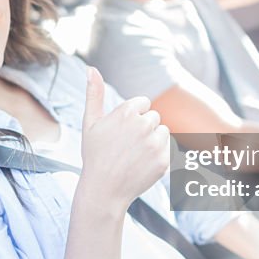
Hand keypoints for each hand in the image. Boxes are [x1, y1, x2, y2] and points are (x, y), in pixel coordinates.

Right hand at [78, 67, 170, 214]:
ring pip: (163, 132)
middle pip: (154, 117)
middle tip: (126, 146)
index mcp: (126, 112)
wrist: (104, 190)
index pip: (143, 103)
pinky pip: (168, 149)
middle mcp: (143, 125)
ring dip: (153, 140)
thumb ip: (94, 93)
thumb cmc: (94, 155)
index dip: (133, 117)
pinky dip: (158, 155)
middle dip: (143, 128)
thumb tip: (91, 68)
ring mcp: (154, 144)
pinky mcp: (164, 160)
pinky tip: (142, 165)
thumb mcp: (90, 123)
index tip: (122, 131)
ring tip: (135, 154)